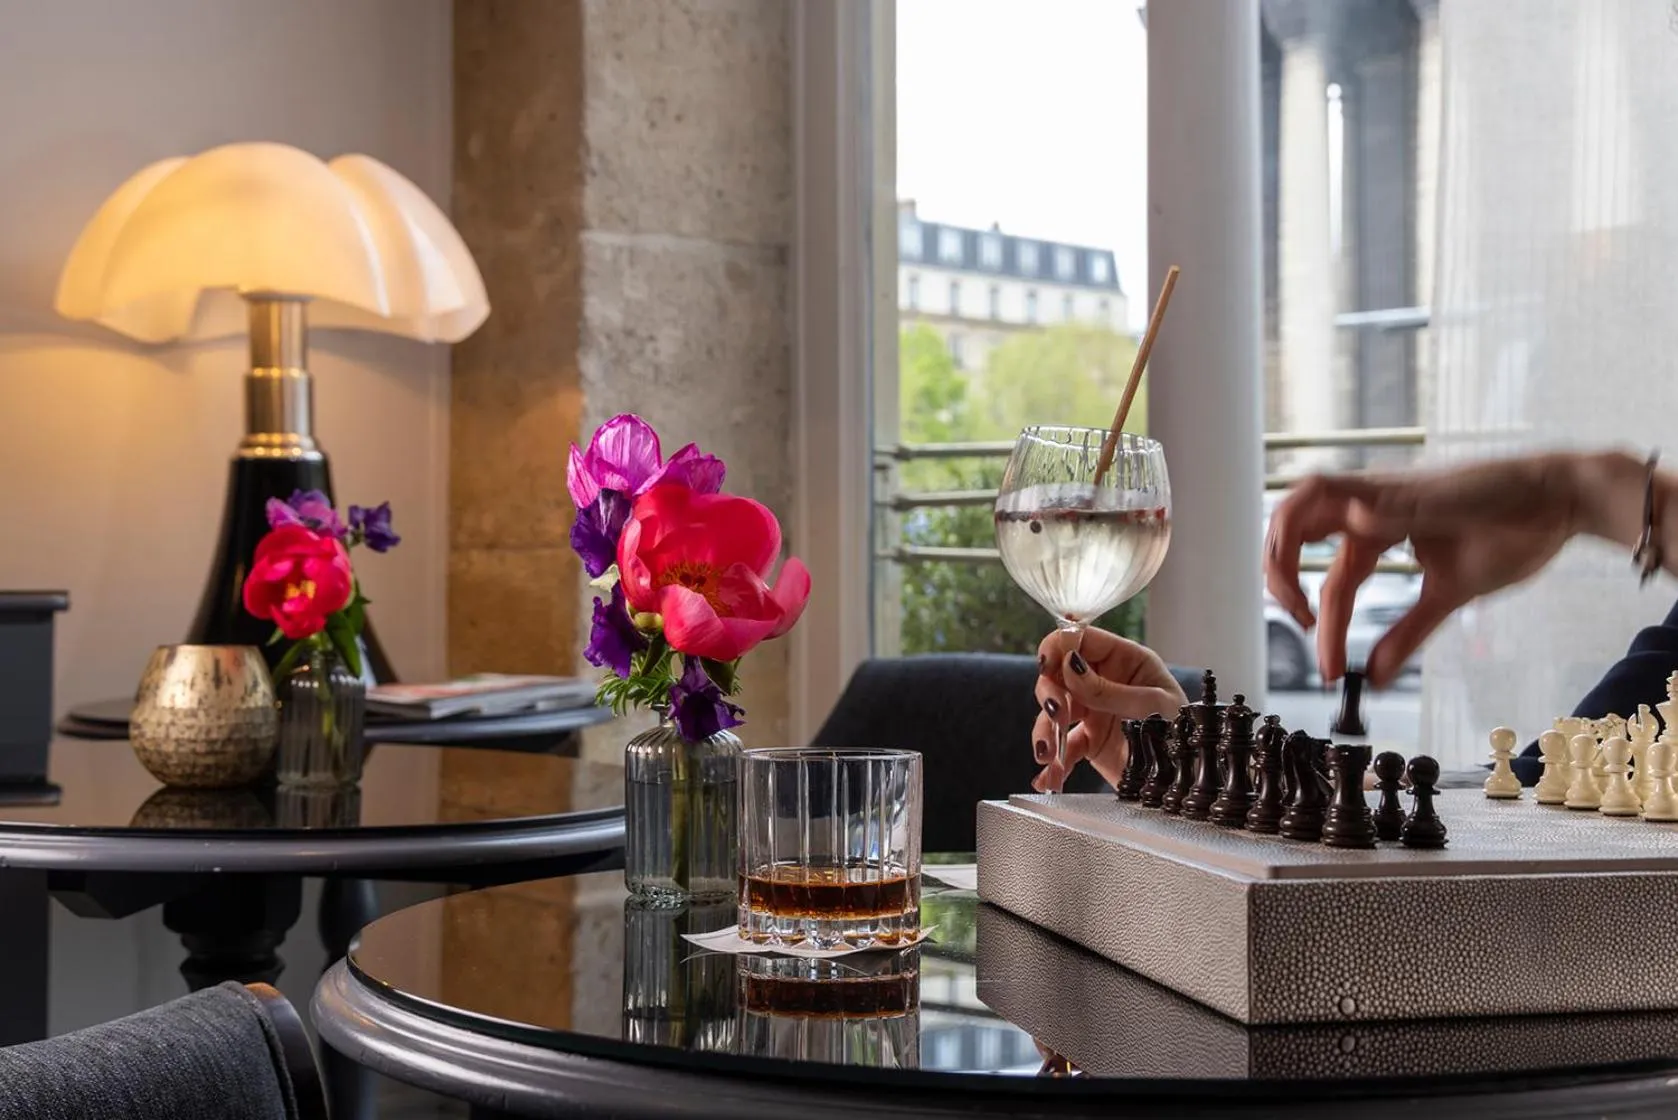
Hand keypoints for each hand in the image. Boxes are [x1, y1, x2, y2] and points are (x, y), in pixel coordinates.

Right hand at [1032, 627, 1187, 791]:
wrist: (1187, 780)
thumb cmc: (1184, 733)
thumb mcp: (1152, 707)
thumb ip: (1109, 690)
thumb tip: (1070, 665)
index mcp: (1126, 660)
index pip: (1084, 639)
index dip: (1060, 647)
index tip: (1049, 665)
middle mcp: (1105, 681)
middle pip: (1059, 673)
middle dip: (1051, 693)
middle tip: (1058, 713)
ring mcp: (1094, 711)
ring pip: (1054, 710)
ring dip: (1045, 731)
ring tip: (1049, 754)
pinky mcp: (1089, 741)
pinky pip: (1062, 747)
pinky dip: (1053, 764)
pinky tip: (1049, 779)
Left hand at [1264, 453, 1586, 687]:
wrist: (1559, 502)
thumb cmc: (1511, 535)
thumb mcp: (1448, 596)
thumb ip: (1409, 633)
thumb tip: (1377, 676)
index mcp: (1375, 532)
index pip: (1333, 581)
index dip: (1328, 629)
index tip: (1332, 673)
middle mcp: (1367, 509)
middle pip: (1291, 532)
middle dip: (1278, 580)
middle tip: (1301, 625)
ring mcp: (1377, 492)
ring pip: (1297, 503)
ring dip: (1282, 550)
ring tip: (1299, 603)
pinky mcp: (1395, 484)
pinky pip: (1335, 491)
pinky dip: (1318, 518)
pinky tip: (1341, 554)